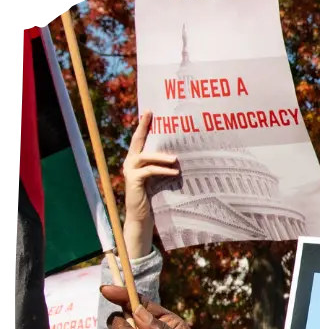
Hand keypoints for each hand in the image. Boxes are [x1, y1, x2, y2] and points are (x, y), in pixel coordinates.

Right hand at [122, 112, 178, 238]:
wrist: (141, 217)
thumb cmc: (154, 197)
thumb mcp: (159, 179)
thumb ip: (163, 166)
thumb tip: (181, 155)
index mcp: (136, 160)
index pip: (140, 139)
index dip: (143, 125)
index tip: (149, 111)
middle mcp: (130, 162)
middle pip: (137, 141)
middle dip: (144, 127)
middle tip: (152, 115)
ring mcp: (130, 171)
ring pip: (145, 157)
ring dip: (161, 156)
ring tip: (176, 159)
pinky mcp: (133, 181)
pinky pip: (149, 171)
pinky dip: (162, 170)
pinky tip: (174, 171)